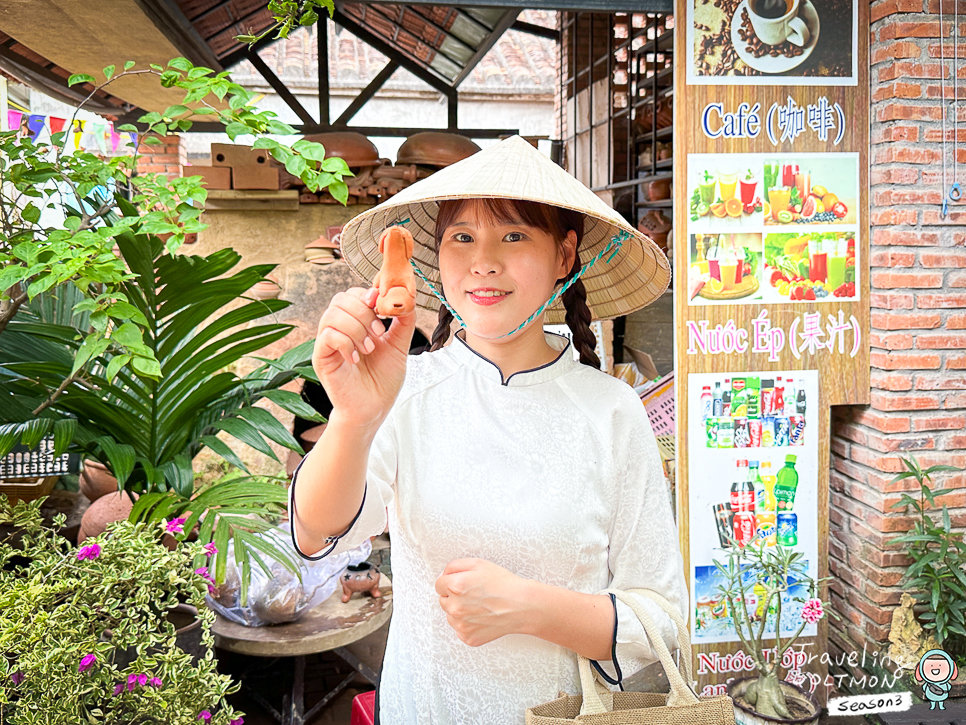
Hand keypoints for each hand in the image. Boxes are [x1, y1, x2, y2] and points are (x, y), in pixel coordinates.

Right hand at [312, 286, 414, 428]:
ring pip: (333, 314)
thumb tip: (407, 297)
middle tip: (379, 333)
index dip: (368, 296)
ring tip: (368, 349)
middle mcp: (339, 329)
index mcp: (356, 323)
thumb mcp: (399, 346)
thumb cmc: (383, 380)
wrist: (373, 409)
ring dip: (356, 329)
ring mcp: (328, 342)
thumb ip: (403, 321)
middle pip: (341, 298)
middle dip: (364, 312)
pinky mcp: (321, 357)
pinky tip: (356, 358)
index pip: (353, 294)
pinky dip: (346, 343)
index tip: (383, 311)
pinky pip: (327, 335)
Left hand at [434, 558, 530, 646]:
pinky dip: (468, 624)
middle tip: (473, 594)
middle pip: (443, 600)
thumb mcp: (478, 563)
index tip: (461, 583)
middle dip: (454, 596)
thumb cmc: (503, 584)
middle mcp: (455, 607)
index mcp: (455, 586)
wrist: (521, 606)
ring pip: (450, 616)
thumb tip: (443, 575)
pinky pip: (460, 630)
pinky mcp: (468, 638)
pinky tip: (481, 617)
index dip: (450, 581)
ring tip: (479, 606)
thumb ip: (454, 566)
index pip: (438, 584)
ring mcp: (461, 625)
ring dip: (459, 611)